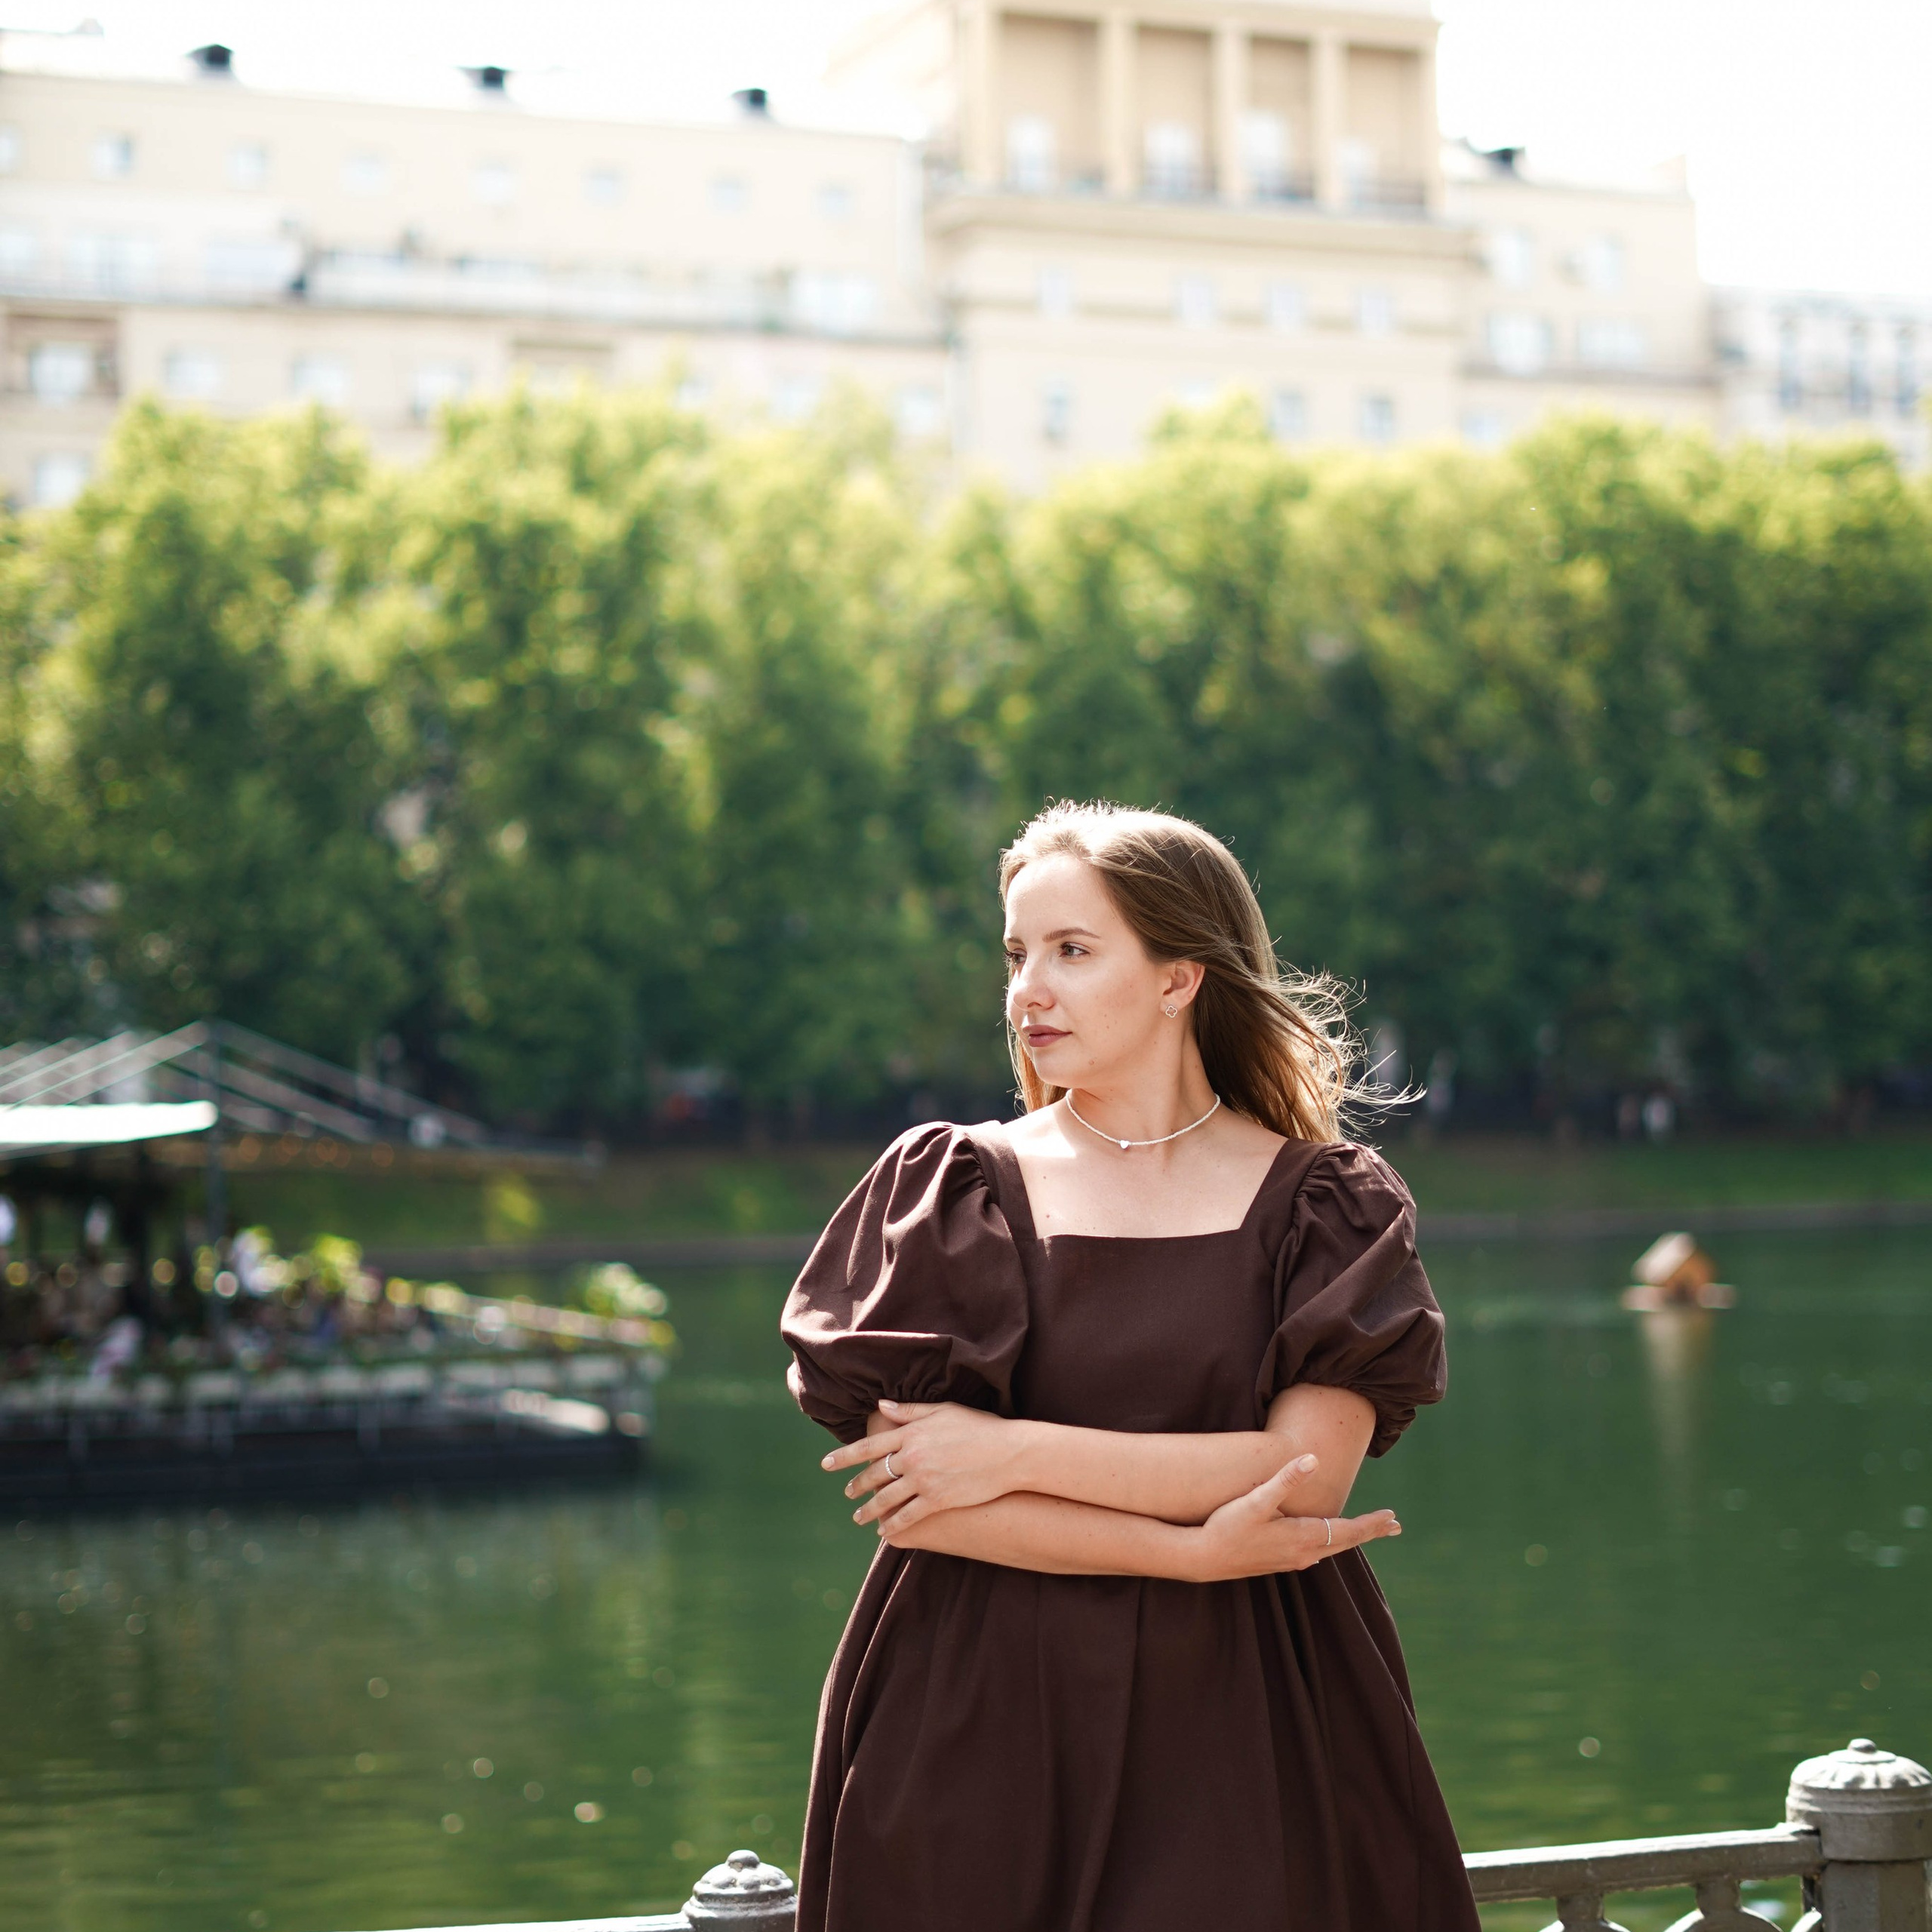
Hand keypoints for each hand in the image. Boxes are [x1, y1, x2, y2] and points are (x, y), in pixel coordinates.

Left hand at [821, 1400, 1028, 1535]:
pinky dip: (892, 1525)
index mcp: (911, 1433)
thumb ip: (910, 1410)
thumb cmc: (979, 1427)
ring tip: (858, 1517)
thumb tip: (881, 1405)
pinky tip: (884, 1532)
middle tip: (847, 1493)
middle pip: (875, 1473)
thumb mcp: (944, 1411)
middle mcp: (912, 1456)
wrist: (1009, 1453)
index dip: (844, 1456)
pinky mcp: (937, 1500)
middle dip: (856, 1485)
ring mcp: (924, 1480)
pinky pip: (907, 1516)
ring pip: (886, 1498)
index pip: (868, 1445)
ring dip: (869, 1510)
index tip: (826, 1464)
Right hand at [1187, 1454, 1399, 1581]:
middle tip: (1395, 1525)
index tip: (1393, 1518)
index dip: (1372, 1524)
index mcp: (1303, 1537)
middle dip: (1370, 1532)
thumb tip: (1313, 1459)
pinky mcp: (1279, 1562)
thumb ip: (1286, 1479)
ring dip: (1351, 1538)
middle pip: (1345, 1543)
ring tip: (1367, 1532)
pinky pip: (1315, 1553)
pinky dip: (1330, 1544)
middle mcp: (1303, 1554)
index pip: (1348, 1531)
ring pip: (1330, 1549)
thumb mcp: (1256, 1500)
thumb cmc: (1227, 1526)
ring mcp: (1291, 1561)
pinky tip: (1325, 1542)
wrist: (1203, 1558)